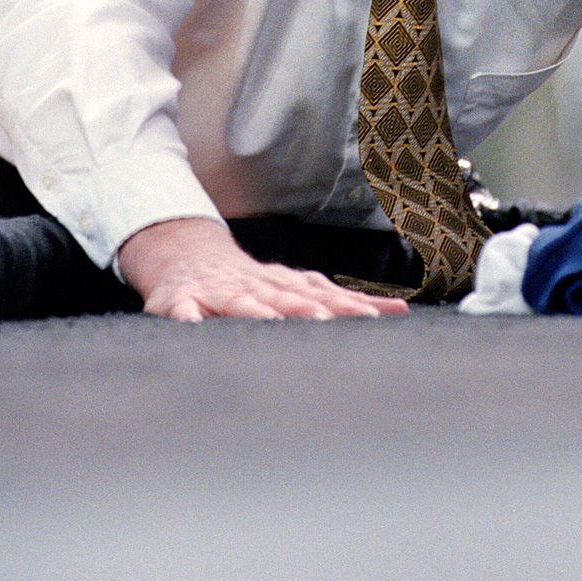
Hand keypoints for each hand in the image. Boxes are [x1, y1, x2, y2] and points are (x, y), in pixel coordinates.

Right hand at [117, 217, 411, 322]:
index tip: (371, 318)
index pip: (321, 297)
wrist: (187, 257)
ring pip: (238, 302)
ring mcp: (218, 292)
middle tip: (324, 321)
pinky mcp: (181, 301)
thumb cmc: (252, 282)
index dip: (345, 306)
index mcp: (284, 287)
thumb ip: (346, 301)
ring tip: (268, 320)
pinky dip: (185, 315)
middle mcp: (255, 287)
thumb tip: (401, 310)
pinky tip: (190, 322)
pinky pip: (181, 310)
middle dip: (304, 309)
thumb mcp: (299, 287)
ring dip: (253, 311)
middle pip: (283, 298)